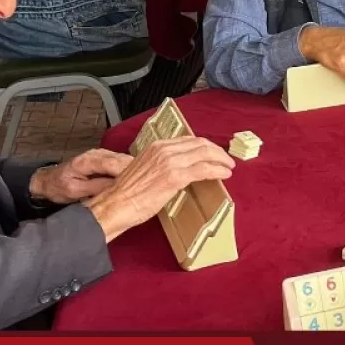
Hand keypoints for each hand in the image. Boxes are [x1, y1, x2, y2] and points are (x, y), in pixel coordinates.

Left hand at [31, 149, 133, 204]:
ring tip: (142, 183)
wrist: (48, 181)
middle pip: (122, 159)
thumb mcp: (75, 191)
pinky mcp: (105, 159)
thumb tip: (117, 186)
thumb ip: (96, 187)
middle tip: (146, 185)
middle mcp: (97, 154)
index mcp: (88, 161)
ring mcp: (102, 154)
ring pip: (124, 160)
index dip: (128, 172)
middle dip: (135, 171)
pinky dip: (128, 170)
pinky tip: (134, 180)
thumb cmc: (59, 187)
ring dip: (133, 170)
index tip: (140, 183)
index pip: (114, 163)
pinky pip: (120, 163)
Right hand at [84, 137, 235, 242]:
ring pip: (205, 154)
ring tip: (228, 167)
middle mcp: (164, 150)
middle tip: (226, 159)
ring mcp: (170, 162)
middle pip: (200, 144)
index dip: (206, 146)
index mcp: (157, 147)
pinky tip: (224, 174)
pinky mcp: (175, 177)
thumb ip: (162, 165)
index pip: (189, 140)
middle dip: (217, 151)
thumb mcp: (145, 169)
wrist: (116, 204)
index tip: (214, 152)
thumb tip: (179, 170)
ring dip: (221, 160)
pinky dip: (217, 170)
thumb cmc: (127, 193)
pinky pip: (203, 169)